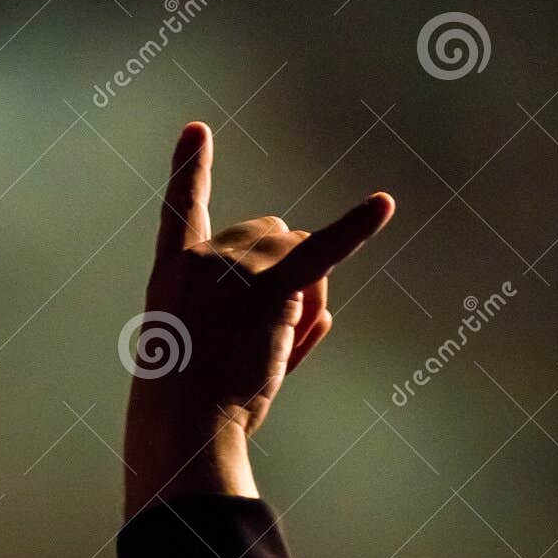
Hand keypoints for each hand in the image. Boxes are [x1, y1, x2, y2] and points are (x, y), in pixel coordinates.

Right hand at [123, 122, 394, 516]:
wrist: (182, 427)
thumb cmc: (188, 408)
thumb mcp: (206, 355)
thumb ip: (258, 320)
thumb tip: (324, 310)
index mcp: (173, 273)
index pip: (181, 210)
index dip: (191, 168)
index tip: (197, 130)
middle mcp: (204, 257)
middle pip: (269, 234)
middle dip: (284, 271)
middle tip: (268, 335)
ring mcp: (236, 267)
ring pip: (300, 251)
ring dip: (306, 290)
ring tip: (276, 344)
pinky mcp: (271, 288)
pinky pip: (323, 251)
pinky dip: (357, 228)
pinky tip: (384, 205)